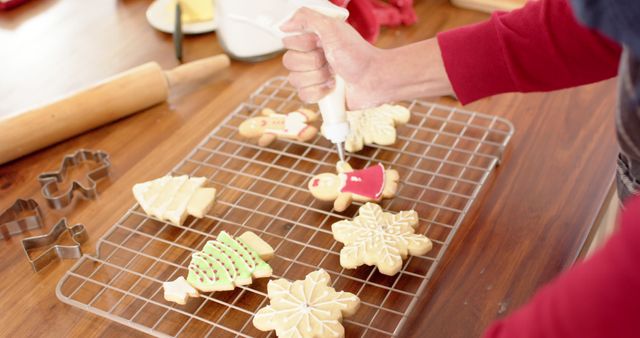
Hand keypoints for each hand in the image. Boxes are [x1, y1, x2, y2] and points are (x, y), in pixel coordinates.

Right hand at [280, 8, 453, 108]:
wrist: (373, 79)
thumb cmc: (357, 54)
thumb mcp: (333, 28)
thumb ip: (307, 18)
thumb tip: (284, 25)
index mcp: (312, 40)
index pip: (288, 43)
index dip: (304, 45)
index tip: (320, 44)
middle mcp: (310, 57)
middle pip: (289, 62)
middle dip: (313, 63)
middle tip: (330, 61)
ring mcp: (313, 77)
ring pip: (295, 80)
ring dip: (318, 78)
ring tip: (334, 75)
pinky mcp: (317, 94)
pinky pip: (303, 96)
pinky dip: (319, 92)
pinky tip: (332, 88)